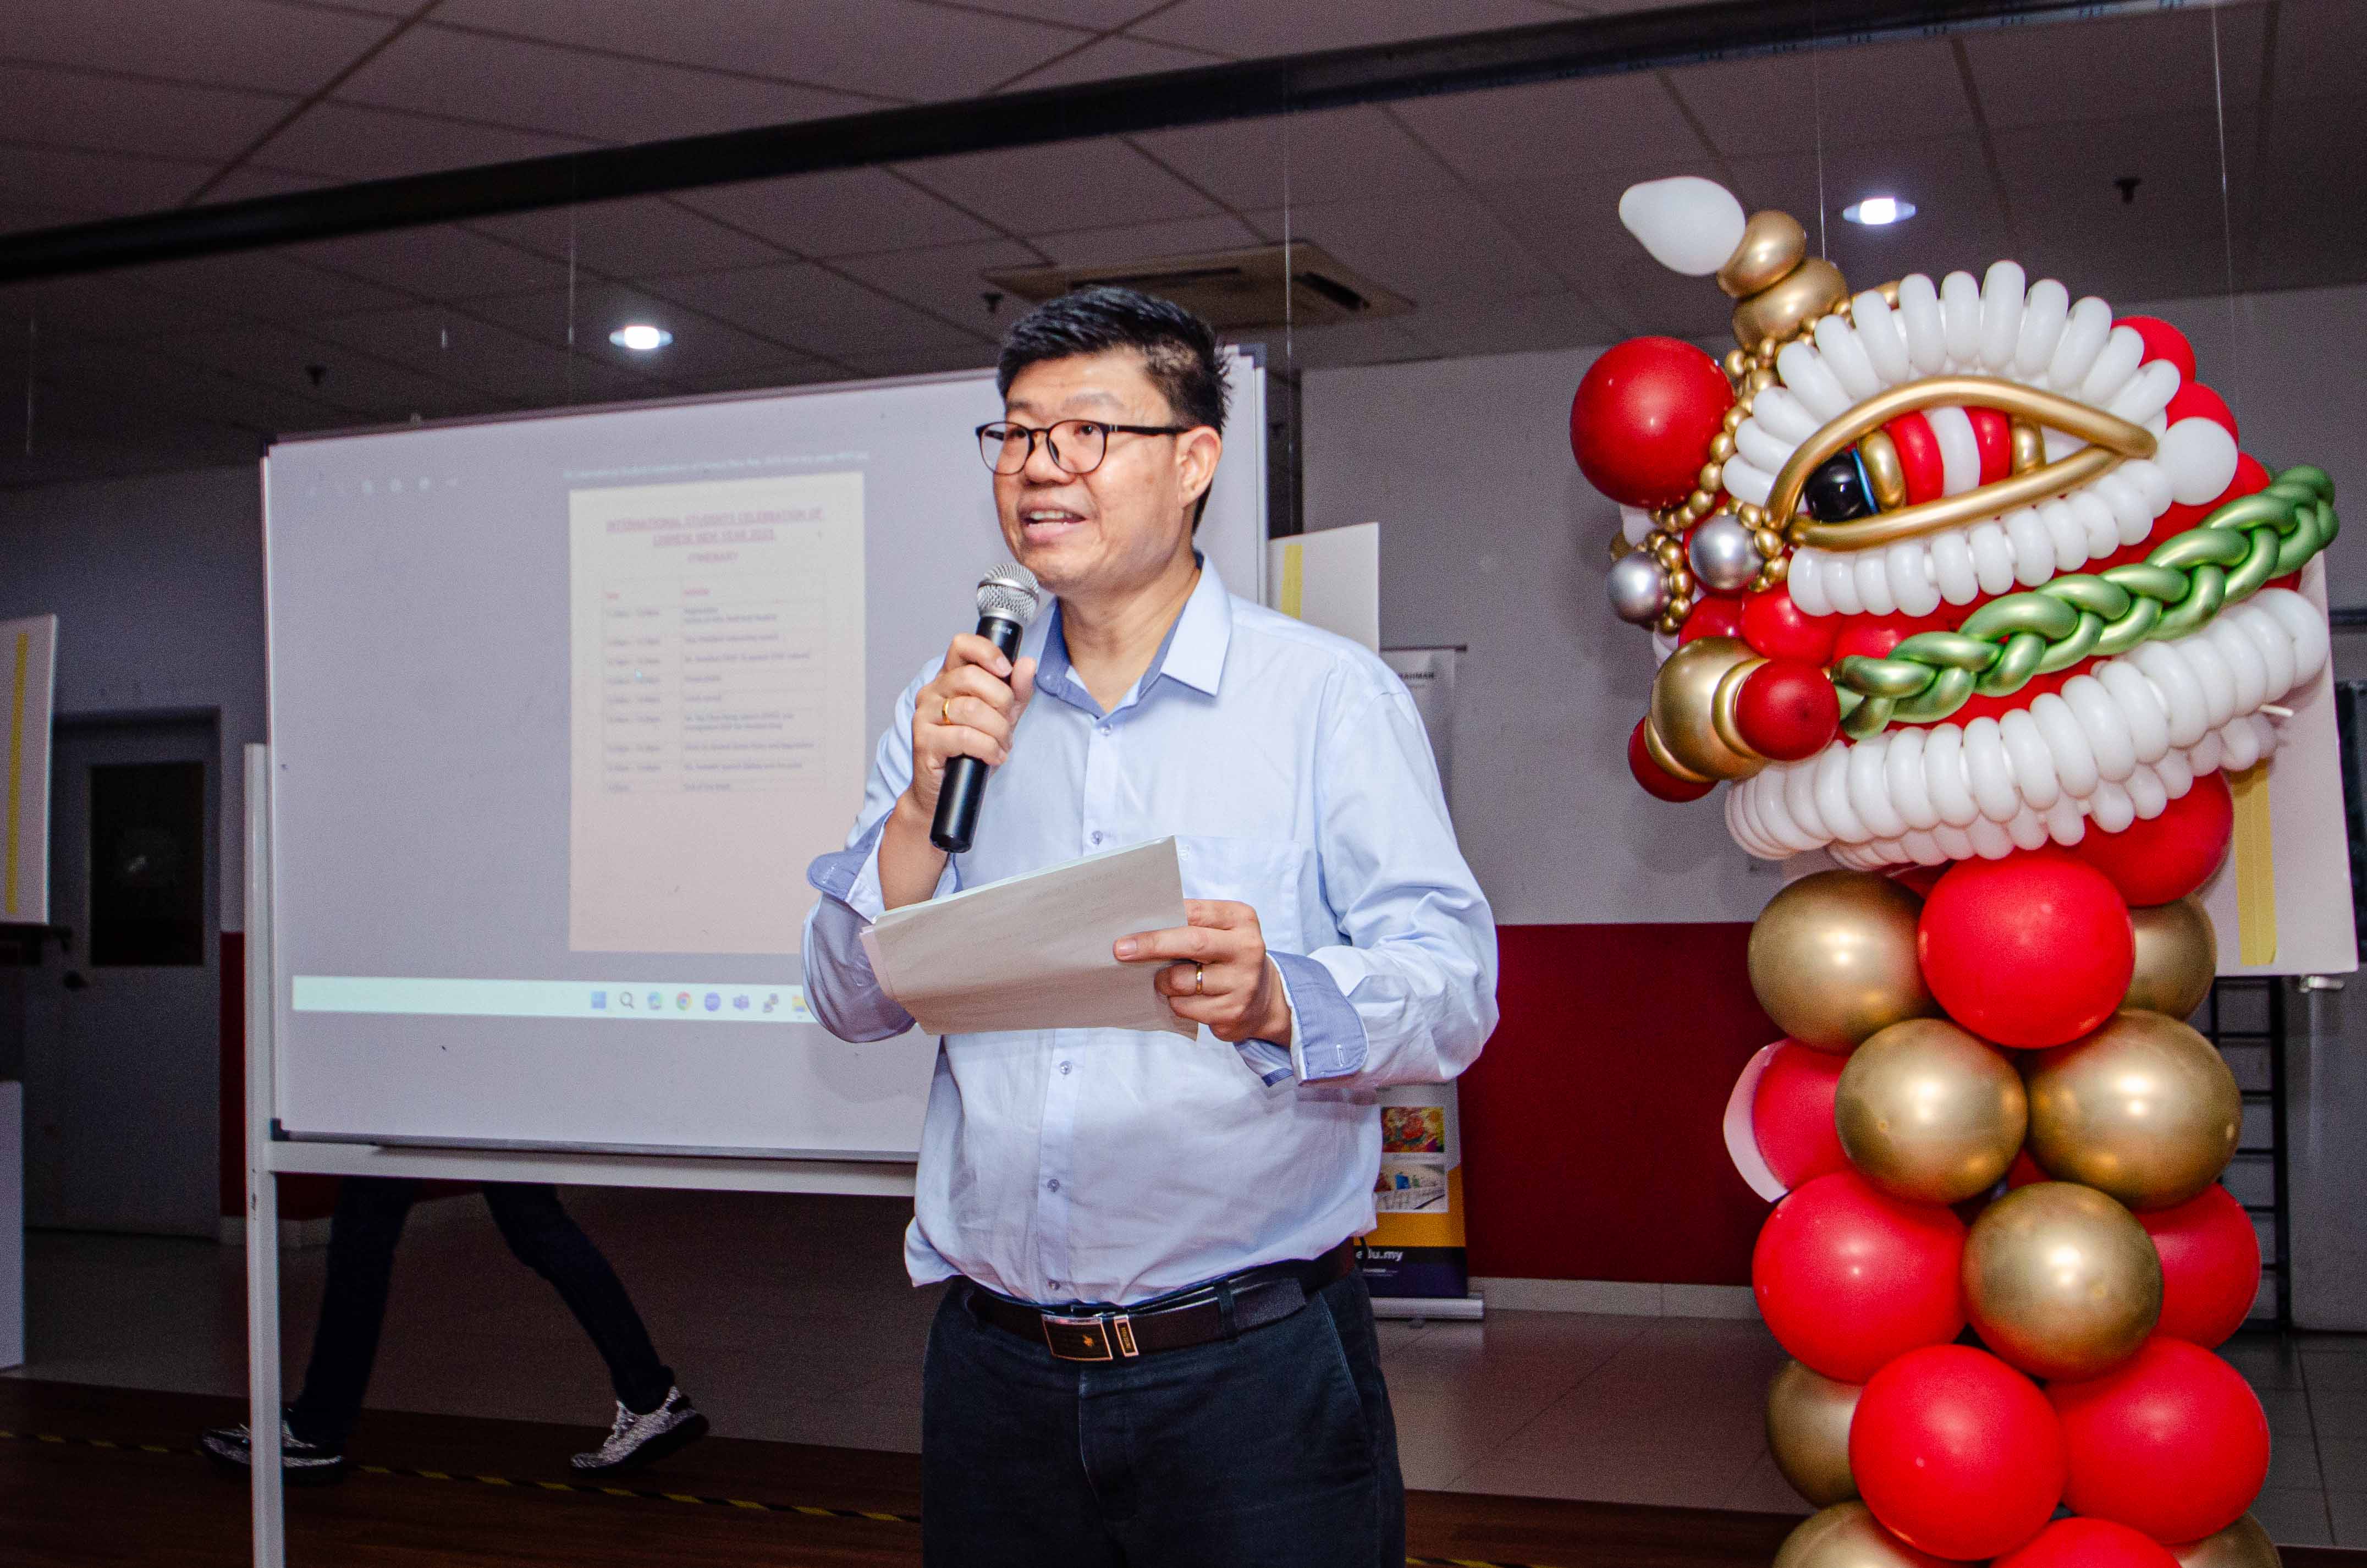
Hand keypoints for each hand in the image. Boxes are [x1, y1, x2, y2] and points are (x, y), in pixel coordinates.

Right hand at [902, 632, 1037, 820]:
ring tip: (1001, 745)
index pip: (962, 645)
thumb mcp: (1002, 718)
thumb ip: (1016, 692)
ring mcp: (924, 715)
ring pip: (970, 708)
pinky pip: (963, 736)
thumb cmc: (971, 752)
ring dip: (996, 730)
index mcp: (950, 679)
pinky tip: (993, 757)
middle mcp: (933, 692)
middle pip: (971, 676)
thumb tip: (1027, 663)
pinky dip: (987, 748)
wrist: (945, 792)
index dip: (987, 652)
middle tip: (1007, 724)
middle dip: (1001, 702)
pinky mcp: (924, 741)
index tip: (1006, 670)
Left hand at [1115, 900, 1291, 1045]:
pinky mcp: (1233, 1011)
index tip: (1127, 932)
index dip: (1160, 922)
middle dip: (1152, 946)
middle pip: (1192, 942)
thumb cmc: (1226, 957)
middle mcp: (1247, 948)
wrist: (1264, 999)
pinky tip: (1186, 999)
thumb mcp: (1219, 931)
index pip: (1194, 913)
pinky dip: (1176, 1003)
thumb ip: (1189, 925)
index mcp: (1241, 919)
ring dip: (1164, 981)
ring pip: (1183, 980)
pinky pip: (1186, 1007)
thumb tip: (1139, 928)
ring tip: (1167, 980)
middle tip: (1121, 951)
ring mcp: (1243, 982)